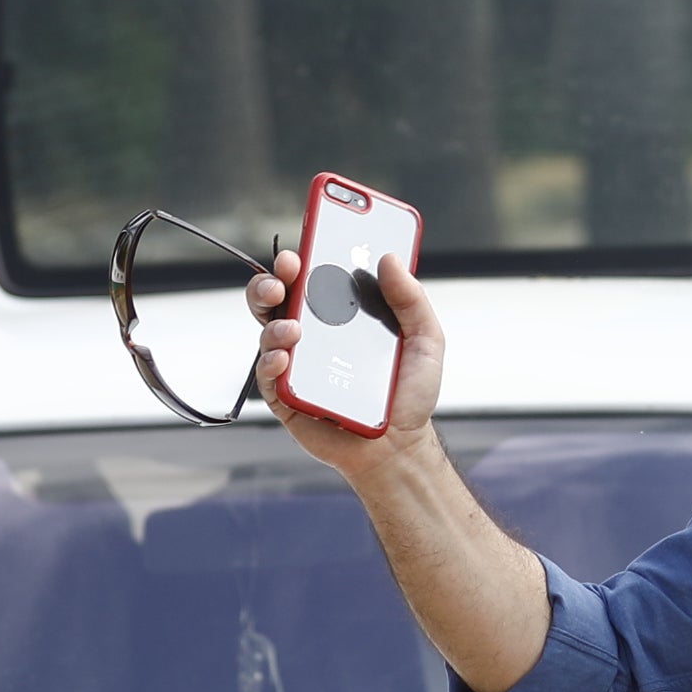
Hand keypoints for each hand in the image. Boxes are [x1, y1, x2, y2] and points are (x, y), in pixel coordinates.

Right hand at [249, 246, 448, 476]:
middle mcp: (312, 335)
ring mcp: (296, 365)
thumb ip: (411, 299)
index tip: (304, 246)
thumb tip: (390, 258)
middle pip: (278, 298)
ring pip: (266, 331)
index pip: (314, 278)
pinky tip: (285, 357)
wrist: (399, 445)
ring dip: (273, 321)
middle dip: (272, 280)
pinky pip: (267, 375)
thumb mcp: (425, 340)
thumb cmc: (408, 393)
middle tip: (285, 276)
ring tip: (294, 327)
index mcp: (341, 316)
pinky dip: (271, 361)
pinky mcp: (286, 397)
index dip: (303, 259)